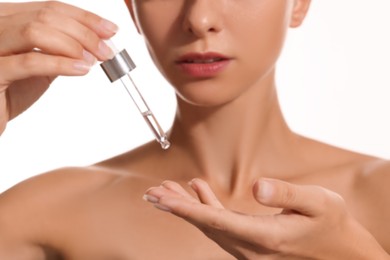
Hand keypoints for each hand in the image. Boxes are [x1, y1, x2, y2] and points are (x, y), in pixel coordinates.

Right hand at [0, 1, 117, 133]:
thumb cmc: (11, 92)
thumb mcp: (41, 65)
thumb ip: (61, 50)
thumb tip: (96, 43)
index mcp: (8, 19)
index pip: (51, 8)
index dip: (85, 18)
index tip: (110, 30)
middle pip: (47, 16)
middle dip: (84, 32)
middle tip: (106, 50)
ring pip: (36, 31)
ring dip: (74, 45)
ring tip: (94, 60)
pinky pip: (30, 61)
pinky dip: (61, 63)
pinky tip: (81, 69)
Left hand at [144, 178, 388, 259]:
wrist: (340, 250)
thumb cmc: (331, 225)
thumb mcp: (319, 203)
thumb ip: (288, 195)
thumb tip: (257, 187)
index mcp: (265, 237)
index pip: (216, 221)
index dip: (187, 208)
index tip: (163, 199)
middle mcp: (251, 246)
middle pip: (205, 225)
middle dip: (176, 208)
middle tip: (151, 194)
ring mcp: (249, 245)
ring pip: (209, 224)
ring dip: (186, 206)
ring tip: (164, 190)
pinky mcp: (251, 240)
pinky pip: (221, 223)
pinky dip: (206, 205)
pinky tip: (198, 188)